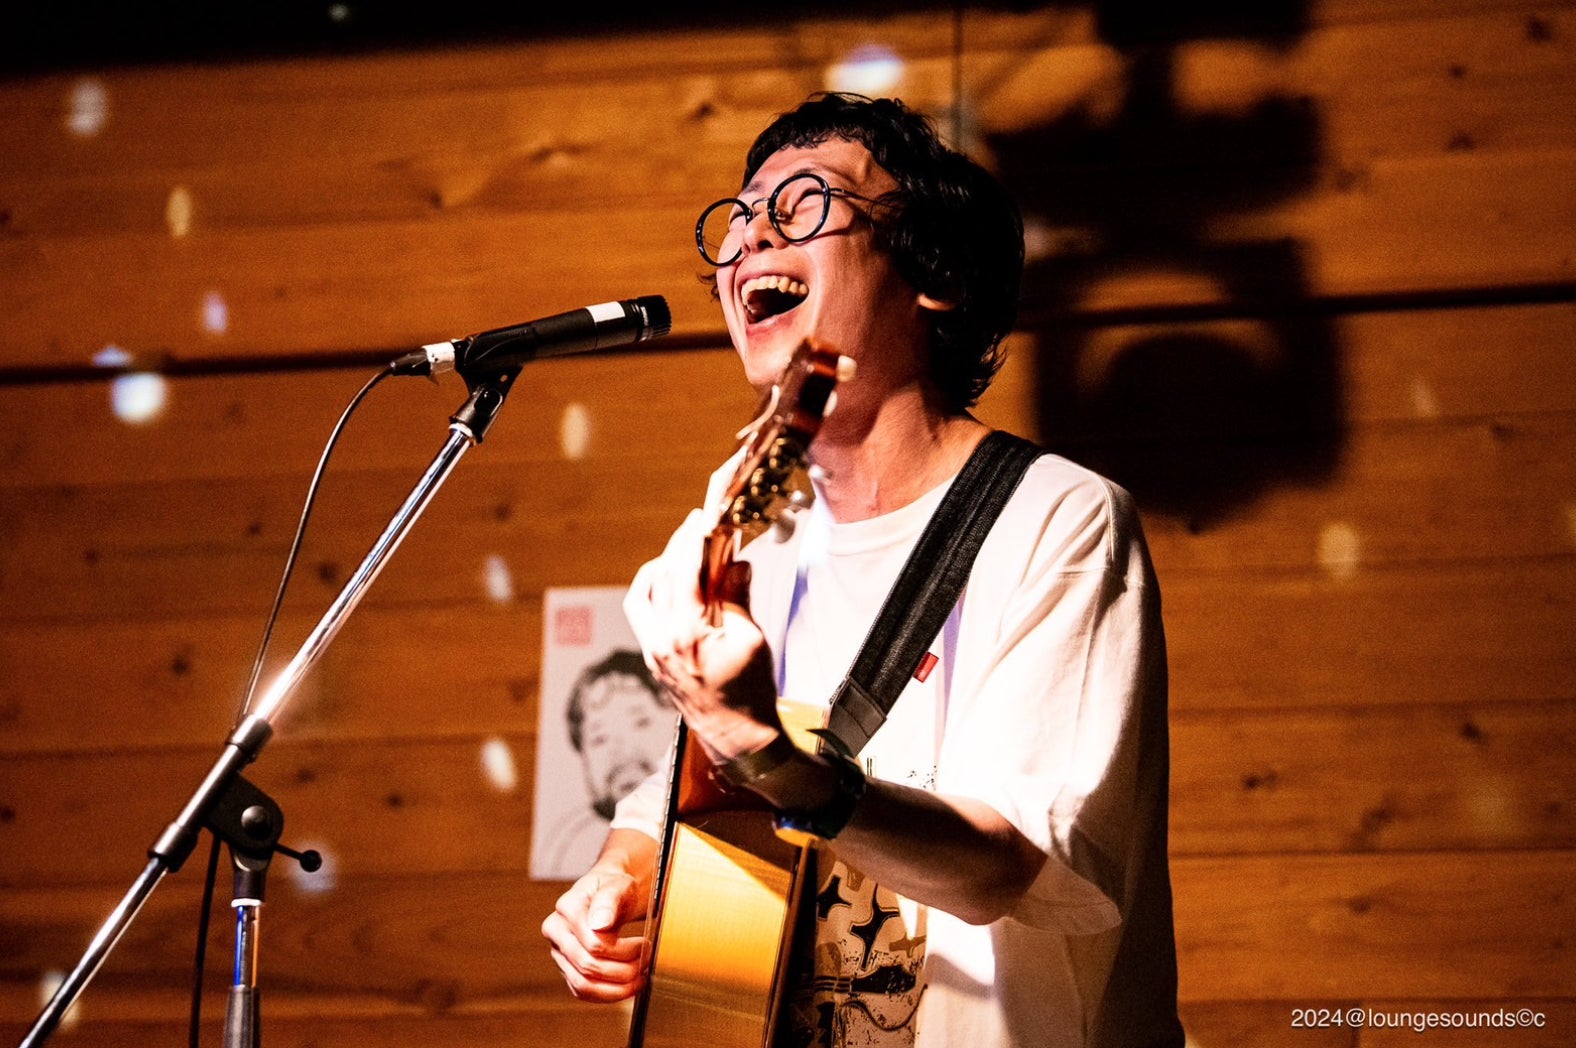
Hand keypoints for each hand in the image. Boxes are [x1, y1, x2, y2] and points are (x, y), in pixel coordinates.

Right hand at [541, 862, 647, 1001]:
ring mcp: (559, 951)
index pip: (593, 942)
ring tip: (640, 978)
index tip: (645, 944)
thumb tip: (599, 922)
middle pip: (588, 965)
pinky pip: (583, 992)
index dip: (624, 950)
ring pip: (584, 984)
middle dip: (624, 969)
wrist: (611, 894)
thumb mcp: (618, 884)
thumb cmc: (616, 888)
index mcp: (568, 907)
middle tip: (646, 962)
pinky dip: (608, 994)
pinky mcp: (567, 968)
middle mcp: (557, 930)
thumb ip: (609, 899)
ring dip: (617, 988)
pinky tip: (628, 986)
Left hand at [625, 509, 781, 761]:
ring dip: (659, 569)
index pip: (682, 572)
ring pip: (641, 596)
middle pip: (658, 578)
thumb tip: (735, 563)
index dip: (692, 540)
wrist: (738, 738)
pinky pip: (643, 615)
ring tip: (681, 554)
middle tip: (696, 529)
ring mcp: (652, 651)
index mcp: (685, 635)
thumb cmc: (750, 692)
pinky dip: (655, 592)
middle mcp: (660, 641)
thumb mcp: (752, 640)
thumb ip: (737, 598)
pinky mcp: (653, 659)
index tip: (702, 518)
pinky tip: (674, 585)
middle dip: (677, 548)